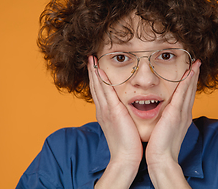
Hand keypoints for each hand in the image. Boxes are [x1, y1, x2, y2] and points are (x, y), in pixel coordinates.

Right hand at [88, 56, 141, 187]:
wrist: (125, 158)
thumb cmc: (128, 144)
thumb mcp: (122, 127)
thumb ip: (121, 117)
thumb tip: (124, 112)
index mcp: (105, 113)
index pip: (99, 92)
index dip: (96, 79)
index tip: (95, 67)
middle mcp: (102, 110)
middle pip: (95, 86)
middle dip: (92, 72)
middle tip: (90, 58)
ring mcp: (105, 110)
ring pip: (97, 86)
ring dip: (94, 72)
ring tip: (91, 59)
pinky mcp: (112, 111)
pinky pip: (105, 91)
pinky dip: (101, 79)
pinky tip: (99, 69)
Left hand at [145, 60, 200, 187]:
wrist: (161, 159)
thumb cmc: (159, 146)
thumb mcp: (164, 129)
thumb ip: (165, 119)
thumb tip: (162, 114)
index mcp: (181, 117)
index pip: (186, 96)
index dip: (189, 83)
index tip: (190, 72)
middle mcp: (184, 114)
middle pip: (190, 91)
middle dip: (194, 76)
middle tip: (197, 63)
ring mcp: (182, 114)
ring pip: (188, 90)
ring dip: (192, 76)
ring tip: (195, 64)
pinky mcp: (176, 114)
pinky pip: (182, 94)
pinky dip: (186, 83)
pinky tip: (189, 73)